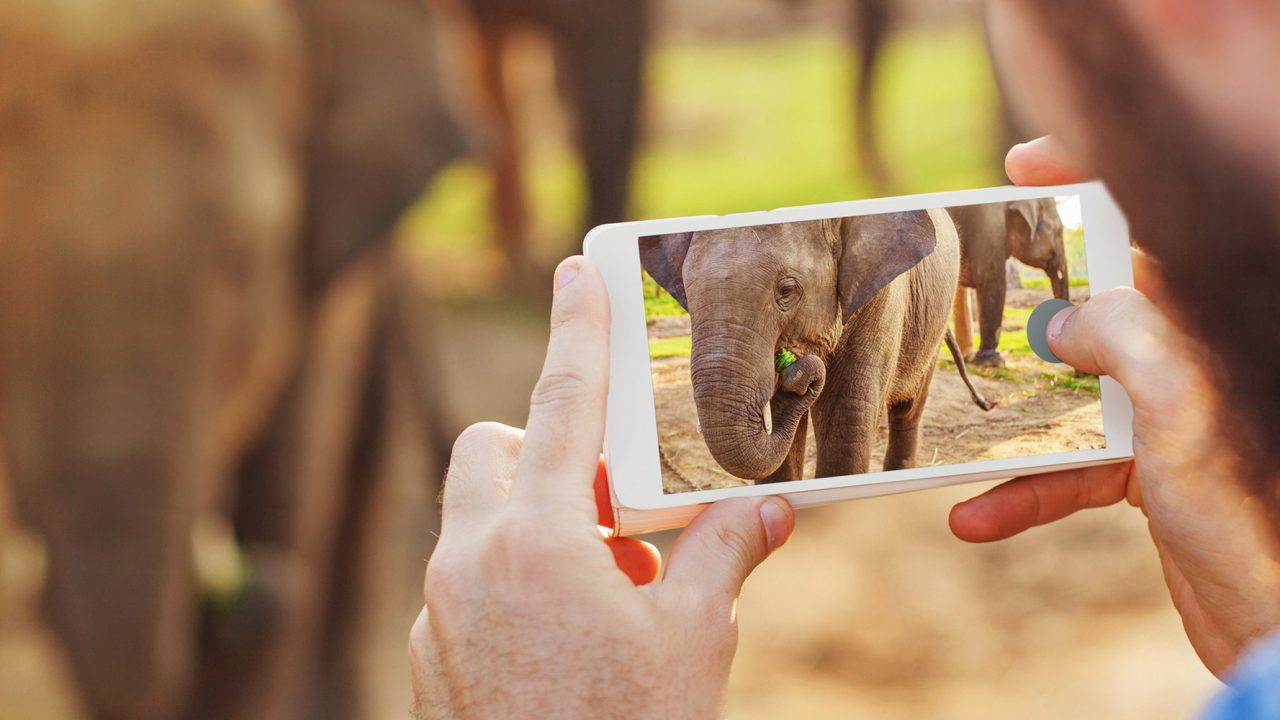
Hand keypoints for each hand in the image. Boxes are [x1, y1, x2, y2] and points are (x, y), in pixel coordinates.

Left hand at [409, 257, 794, 718]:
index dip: (577, 326)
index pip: (565, 400)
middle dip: (547, 452)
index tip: (576, 269)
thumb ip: (722, 555)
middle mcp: (473, 559)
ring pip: (476, 518)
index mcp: (541, 538)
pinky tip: (564, 640)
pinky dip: (510, 581)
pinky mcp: (429, 653)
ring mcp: (440, 609)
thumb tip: (768, 511)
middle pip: (494, 451)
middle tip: (611, 504)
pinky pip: (464, 581)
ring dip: (534, 523)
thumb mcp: (694, 638)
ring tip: (605, 585)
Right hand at [950, 137, 1279, 678]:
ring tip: (947, 437)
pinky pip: (1072, 465)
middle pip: (1097, 301)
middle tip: (961, 299)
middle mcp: (1188, 357)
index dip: (1087, 180)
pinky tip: (977, 517)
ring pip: (1071, 389)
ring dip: (1009, 423)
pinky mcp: (1151, 469)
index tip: (1018, 169)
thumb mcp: (1183, 409)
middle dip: (1026, 304)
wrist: (1277, 630)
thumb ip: (1124, 337)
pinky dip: (1024, 490)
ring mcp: (1169, 413)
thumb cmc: (1250, 517)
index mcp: (1204, 321)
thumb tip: (1062, 323)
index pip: (1150, 221)